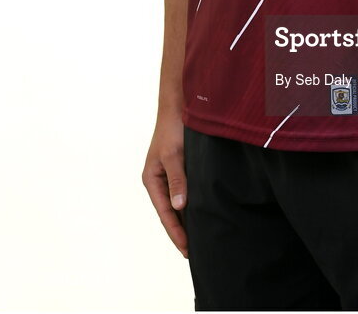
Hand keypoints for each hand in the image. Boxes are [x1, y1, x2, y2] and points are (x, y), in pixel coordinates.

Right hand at [141, 112, 188, 258]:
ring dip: (189, 219)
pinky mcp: (183, 168)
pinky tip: (205, 212)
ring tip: (202, 238)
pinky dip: (194, 203)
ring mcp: (171, 174)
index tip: (187, 252)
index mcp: (152, 180)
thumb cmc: (173, 128)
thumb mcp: (174, 155)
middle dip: (182, 231)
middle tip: (197, 253)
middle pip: (171, 212)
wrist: (180, 104)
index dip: (176, 233)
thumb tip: (179, 206)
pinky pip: (188, 191)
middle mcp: (160, 180)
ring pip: (180, 203)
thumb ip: (177, 180)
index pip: (165, 214)